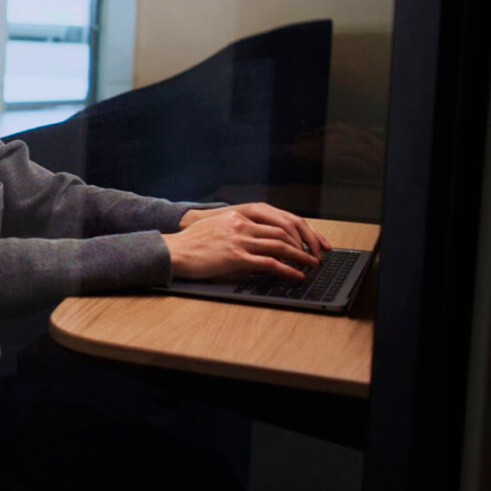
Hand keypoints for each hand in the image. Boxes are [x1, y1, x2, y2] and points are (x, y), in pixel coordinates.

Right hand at [167, 204, 331, 280]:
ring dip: (301, 256)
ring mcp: (240, 240)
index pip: (277, 218)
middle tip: (316, 253)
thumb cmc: (192, 242)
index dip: (298, 230)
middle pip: (284, 231)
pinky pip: (270, 264)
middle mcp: (242, 223)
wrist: (174, 251)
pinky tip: (296, 276)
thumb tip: (257, 243)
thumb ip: (238, 230)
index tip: (309, 239)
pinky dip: (287, 270)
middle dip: (305, 243)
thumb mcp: (217, 227)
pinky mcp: (237, 258)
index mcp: (238, 214)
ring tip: (312, 265)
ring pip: (281, 246)